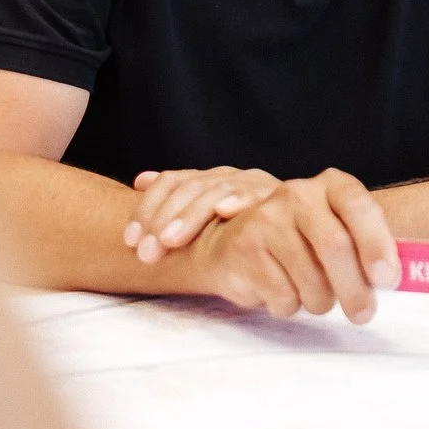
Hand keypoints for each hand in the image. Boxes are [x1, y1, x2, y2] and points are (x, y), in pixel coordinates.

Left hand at [124, 166, 282, 262]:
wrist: (299, 227)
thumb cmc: (246, 230)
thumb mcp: (209, 218)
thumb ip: (177, 200)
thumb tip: (140, 181)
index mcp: (208, 179)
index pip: (171, 182)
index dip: (146, 209)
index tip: (130, 241)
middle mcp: (228, 176)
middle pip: (188, 189)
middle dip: (161, 221)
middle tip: (145, 253)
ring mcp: (253, 183)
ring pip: (215, 192)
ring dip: (190, 217)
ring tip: (169, 241)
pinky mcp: (278, 196)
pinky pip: (257, 194)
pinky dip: (240, 199)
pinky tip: (225, 211)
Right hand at [183, 169, 400, 324]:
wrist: (238, 241)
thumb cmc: (306, 241)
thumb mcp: (340, 230)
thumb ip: (371, 247)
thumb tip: (407, 279)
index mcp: (331, 186)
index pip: (359, 206)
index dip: (376, 244)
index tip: (388, 280)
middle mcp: (297, 195)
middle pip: (335, 247)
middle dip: (355, 289)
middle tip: (364, 314)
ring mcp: (267, 220)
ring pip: (310, 280)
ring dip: (321, 302)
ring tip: (317, 295)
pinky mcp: (245, 249)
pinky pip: (283, 295)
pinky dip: (292, 306)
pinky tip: (286, 290)